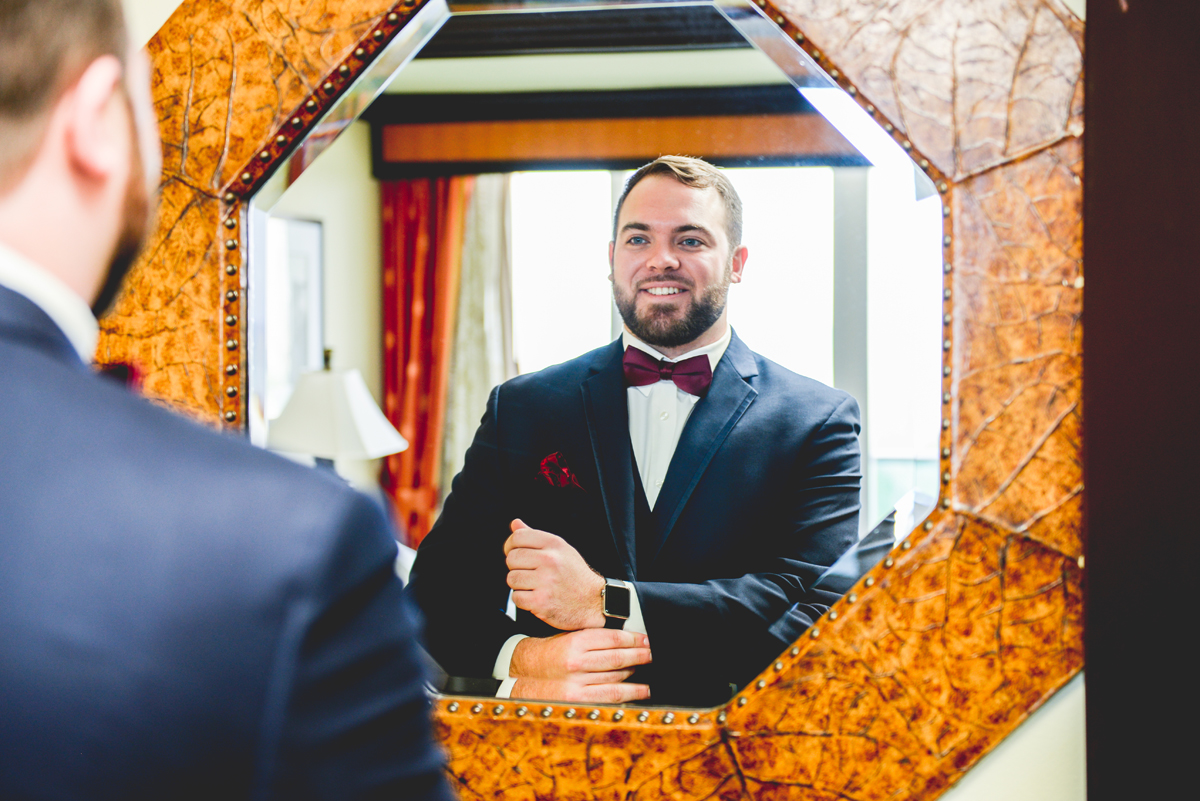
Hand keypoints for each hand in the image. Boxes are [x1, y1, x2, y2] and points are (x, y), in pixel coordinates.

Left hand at [504, 519, 604, 629]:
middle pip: (511, 558)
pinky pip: (516, 598)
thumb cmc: (575, 574)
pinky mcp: (541, 601)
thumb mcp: (560, 549)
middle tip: (528, 572)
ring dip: (519, 585)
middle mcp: (550, 560)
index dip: (510, 546)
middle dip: (515, 567)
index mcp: (554, 544)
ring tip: (534, 585)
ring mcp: (545, 581)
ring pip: (511, 579)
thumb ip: (535, 536)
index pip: (518, 537)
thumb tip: (515, 524)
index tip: (514, 553)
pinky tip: (536, 597)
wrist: (593, 600)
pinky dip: (522, 600)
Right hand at [508, 629, 651, 702]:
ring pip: (617, 678)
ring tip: (648, 669)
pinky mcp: (578, 701)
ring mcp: (577, 684)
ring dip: (637, 674)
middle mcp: (576, 663)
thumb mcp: (570, 638)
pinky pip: (611, 697)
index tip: (646, 640)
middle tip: (652, 653)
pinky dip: (630, 694)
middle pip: (618, 658)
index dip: (634, 639)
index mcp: (575, 642)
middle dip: (640, 656)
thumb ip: (595, 638)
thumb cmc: (553, 654)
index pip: (613, 639)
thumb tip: (628, 640)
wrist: (527, 674)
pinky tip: (642, 691)